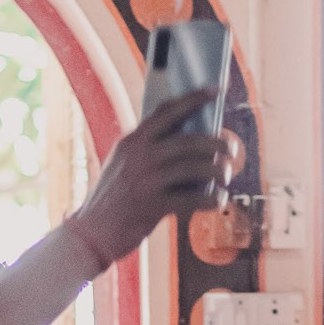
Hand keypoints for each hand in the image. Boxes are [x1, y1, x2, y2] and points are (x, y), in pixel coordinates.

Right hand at [63, 96, 241, 272]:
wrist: (91, 234)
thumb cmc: (113, 199)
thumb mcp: (123, 164)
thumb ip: (148, 150)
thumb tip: (193, 141)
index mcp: (132, 141)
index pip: (166, 110)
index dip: (194, 98)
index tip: (216, 90)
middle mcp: (140, 155)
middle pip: (189, 140)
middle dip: (217, 142)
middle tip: (231, 148)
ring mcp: (146, 179)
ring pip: (195, 166)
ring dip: (218, 170)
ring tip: (226, 176)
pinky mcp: (154, 205)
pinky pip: (193, 198)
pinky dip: (211, 198)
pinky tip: (218, 199)